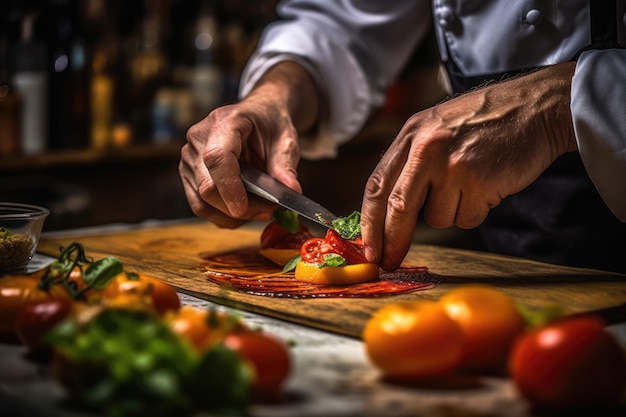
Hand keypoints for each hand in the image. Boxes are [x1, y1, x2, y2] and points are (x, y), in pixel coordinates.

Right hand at [179, 62, 318, 227]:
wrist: (257, 117)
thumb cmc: (269, 126)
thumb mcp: (286, 141)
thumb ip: (286, 165)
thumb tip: (291, 192)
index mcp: (223, 122)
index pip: (217, 157)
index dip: (229, 187)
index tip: (244, 209)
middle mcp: (198, 138)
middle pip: (207, 186)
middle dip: (238, 209)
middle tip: (269, 211)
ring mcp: (190, 158)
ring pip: (202, 202)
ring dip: (232, 217)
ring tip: (260, 211)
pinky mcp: (189, 175)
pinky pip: (200, 206)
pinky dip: (223, 216)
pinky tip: (244, 211)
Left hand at [361, 62, 577, 269]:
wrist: (534, 108)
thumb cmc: (483, 122)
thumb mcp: (435, 128)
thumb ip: (410, 163)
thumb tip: (386, 216)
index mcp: (411, 134)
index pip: (377, 186)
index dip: (370, 223)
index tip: (369, 249)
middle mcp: (427, 148)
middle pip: (398, 208)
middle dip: (392, 242)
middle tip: (388, 263)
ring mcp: (453, 165)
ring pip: (438, 218)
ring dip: (453, 211)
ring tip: (470, 181)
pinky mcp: (480, 181)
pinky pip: (467, 218)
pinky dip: (477, 210)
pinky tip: (487, 184)